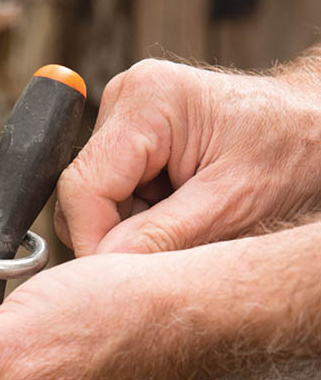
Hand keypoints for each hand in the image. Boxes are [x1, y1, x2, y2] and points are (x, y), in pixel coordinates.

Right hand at [55, 58, 320, 255]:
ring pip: (91, 200)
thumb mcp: (234, 203)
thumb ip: (163, 235)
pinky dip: (135, 217)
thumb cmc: (290, 152)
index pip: (82, 187)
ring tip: (183, 222)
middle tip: (172, 245)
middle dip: (116, 233)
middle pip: (81, 194)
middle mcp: (125, 100)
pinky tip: (175, 210)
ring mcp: (123, 118)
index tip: (118, 278)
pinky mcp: (127, 137)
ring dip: (127, 227)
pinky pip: (108, 195)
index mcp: (147, 101)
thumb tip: (103, 264)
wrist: (314, 129)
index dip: (93, 239)